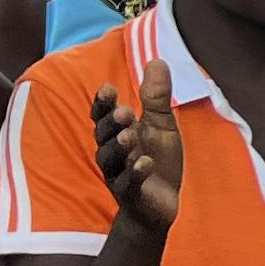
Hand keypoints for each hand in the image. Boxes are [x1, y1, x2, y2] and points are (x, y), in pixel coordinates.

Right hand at [90, 59, 183, 233]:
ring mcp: (119, 175)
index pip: (103, 115)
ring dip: (120, 146)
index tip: (108, 88)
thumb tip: (157, 60)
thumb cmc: (156, 161)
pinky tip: (145, 163)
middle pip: (104, 135)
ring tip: (130, 135)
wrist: (161, 205)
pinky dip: (136, 173)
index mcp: (117, 133)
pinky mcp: (132, 195)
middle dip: (112, 123)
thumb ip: (156, 97)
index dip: (103, 103)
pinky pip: (130, 184)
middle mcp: (112, 152)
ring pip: (112, 160)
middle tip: (124, 112)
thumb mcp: (161, 126)